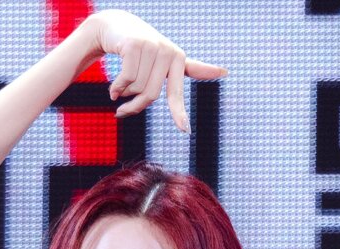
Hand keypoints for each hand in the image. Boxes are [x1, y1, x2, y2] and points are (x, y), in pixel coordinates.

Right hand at [85, 9, 227, 131]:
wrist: (115, 27)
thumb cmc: (143, 48)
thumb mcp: (166, 59)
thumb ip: (191, 69)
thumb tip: (225, 71)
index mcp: (178, 59)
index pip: (177, 92)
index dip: (179, 112)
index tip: (185, 130)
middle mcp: (168, 51)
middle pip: (151, 96)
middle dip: (134, 106)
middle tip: (123, 110)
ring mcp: (152, 46)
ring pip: (137, 87)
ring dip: (124, 93)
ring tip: (119, 87)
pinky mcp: (135, 45)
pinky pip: (126, 79)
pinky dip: (117, 87)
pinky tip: (113, 87)